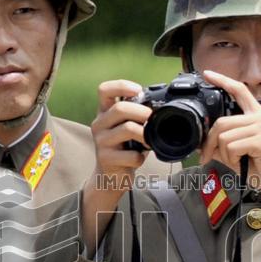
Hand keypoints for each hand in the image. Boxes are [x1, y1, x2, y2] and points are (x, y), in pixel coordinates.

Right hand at [89, 79, 150, 195]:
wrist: (109, 176)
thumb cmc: (123, 149)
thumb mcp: (127, 127)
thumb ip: (136, 115)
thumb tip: (161, 106)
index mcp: (104, 112)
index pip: (104, 90)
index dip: (122, 86)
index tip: (138, 90)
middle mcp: (99, 124)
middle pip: (120, 108)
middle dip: (141, 111)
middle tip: (152, 118)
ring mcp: (101, 142)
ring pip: (127, 129)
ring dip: (145, 134)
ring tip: (150, 140)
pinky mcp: (106, 158)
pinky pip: (131, 155)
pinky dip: (140, 157)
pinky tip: (139, 159)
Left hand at [199, 70, 260, 192]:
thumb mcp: (239, 153)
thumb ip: (223, 145)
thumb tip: (202, 143)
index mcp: (257, 115)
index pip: (239, 90)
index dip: (222, 81)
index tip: (208, 74)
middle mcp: (260, 117)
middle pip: (221, 122)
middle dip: (209, 142)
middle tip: (206, 157)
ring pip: (224, 136)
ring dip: (223, 154)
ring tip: (235, 161)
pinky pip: (232, 147)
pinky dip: (231, 159)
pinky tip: (242, 162)